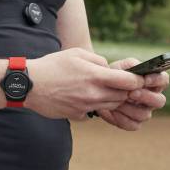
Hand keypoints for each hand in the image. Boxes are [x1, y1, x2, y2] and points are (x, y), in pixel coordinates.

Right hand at [25, 48, 144, 120]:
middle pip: (122, 96)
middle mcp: (93, 94)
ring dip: (113, 97)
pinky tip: (84, 96)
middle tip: (124, 83)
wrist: (29, 85)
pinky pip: (94, 111)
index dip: (138, 80)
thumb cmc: (52, 65)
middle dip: (126, 90)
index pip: (128, 82)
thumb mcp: (76, 54)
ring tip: (103, 88)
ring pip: (111, 105)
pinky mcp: (78, 116)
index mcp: (94, 76)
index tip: (140, 78)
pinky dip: (95, 104)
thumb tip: (110, 69)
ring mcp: (85, 106)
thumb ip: (97, 60)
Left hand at [95, 58, 168, 130]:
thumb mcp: (120, 66)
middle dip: (146, 97)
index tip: (145, 79)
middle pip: (160, 101)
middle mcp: (152, 98)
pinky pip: (133, 124)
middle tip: (131, 93)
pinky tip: (113, 110)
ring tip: (117, 101)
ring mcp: (145, 112)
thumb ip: (131, 65)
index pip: (164, 80)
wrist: (99, 90)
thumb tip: (140, 68)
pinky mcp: (134, 123)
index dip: (157, 80)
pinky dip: (122, 118)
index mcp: (152, 82)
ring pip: (145, 114)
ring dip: (130, 108)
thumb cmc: (113, 76)